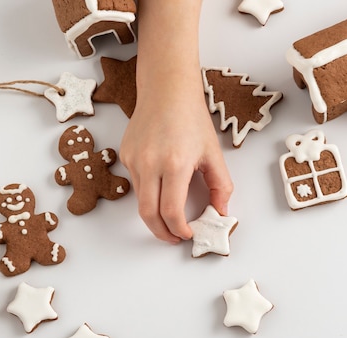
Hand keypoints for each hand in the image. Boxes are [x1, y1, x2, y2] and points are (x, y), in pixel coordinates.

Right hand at [120, 89, 232, 243]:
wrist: (167, 91)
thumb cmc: (192, 118)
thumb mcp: (214, 154)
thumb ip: (221, 187)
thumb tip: (220, 213)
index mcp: (175, 163)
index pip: (171, 211)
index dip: (179, 229)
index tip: (188, 234)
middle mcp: (150, 163)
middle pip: (148, 214)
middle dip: (161, 233)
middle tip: (174, 238)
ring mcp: (133, 159)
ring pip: (140, 201)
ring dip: (155, 215)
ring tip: (171, 218)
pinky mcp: (125, 156)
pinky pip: (137, 184)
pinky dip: (149, 194)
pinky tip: (162, 185)